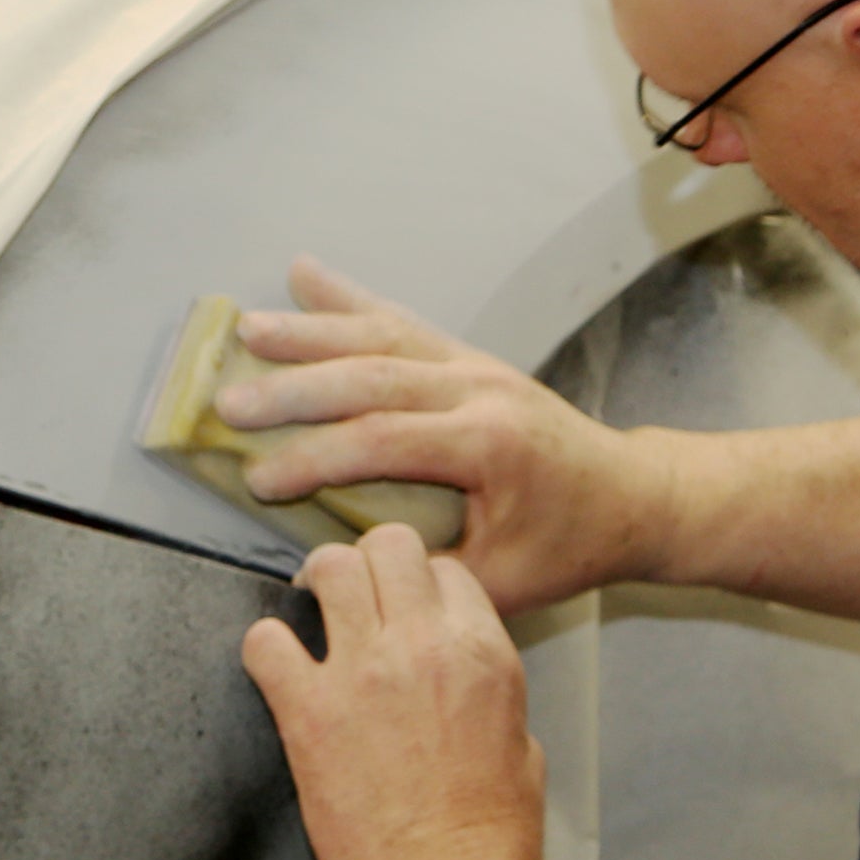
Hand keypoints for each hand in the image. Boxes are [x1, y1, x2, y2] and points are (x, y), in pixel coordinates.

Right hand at [221, 256, 673, 612]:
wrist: (630, 496)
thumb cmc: (571, 544)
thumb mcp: (504, 584)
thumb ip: (423, 582)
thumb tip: (337, 578)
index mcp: (489, 445)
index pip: (385, 443)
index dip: (317, 460)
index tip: (260, 481)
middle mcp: (479, 390)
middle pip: (373, 377)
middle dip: (295, 389)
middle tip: (230, 403)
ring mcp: (474, 365)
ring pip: (382, 337)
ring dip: (310, 331)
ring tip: (247, 330)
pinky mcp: (468, 356)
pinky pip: (402, 321)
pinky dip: (349, 299)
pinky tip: (304, 274)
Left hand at [240, 522, 548, 859]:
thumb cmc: (492, 837)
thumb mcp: (524, 747)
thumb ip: (494, 695)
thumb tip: (469, 684)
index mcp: (484, 652)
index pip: (446, 569)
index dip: (421, 583)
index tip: (403, 609)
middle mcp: (425, 646)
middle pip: (389, 545)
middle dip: (369, 563)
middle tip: (351, 595)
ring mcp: (365, 674)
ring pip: (330, 569)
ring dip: (317, 585)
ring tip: (311, 614)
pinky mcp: (310, 713)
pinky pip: (266, 641)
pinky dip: (264, 647)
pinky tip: (276, 669)